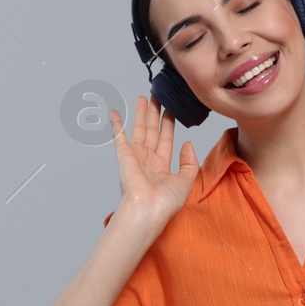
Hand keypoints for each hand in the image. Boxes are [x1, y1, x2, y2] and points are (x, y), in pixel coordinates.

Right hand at [110, 95, 198, 223]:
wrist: (148, 209)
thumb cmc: (165, 202)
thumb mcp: (187, 181)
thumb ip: (189, 162)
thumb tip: (188, 144)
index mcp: (162, 166)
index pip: (166, 139)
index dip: (168, 124)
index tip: (170, 110)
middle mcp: (148, 160)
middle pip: (152, 130)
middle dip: (155, 113)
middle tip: (157, 97)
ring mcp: (135, 156)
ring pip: (139, 128)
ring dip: (141, 113)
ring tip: (144, 97)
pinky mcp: (124, 154)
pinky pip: (119, 135)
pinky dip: (116, 124)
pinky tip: (115, 112)